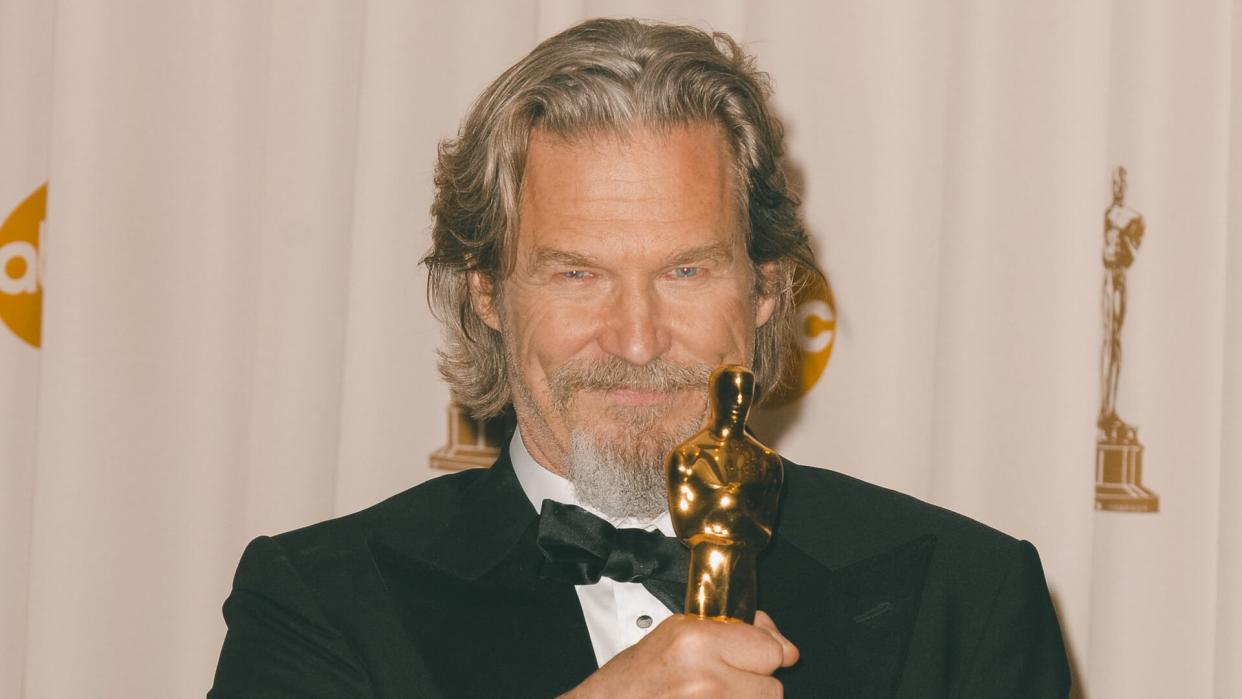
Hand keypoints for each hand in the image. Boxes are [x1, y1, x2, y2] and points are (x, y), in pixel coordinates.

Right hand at [563, 610, 797, 697]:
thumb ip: (735, 631)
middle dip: (756, 683)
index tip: (760, 654)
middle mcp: (707, 680)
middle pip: (772, 687)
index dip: (767, 651)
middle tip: (727, 677)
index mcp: (698, 643)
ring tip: (713, 694)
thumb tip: (784, 644)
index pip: (771, 650)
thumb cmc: (638, 674)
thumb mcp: (680, 631)